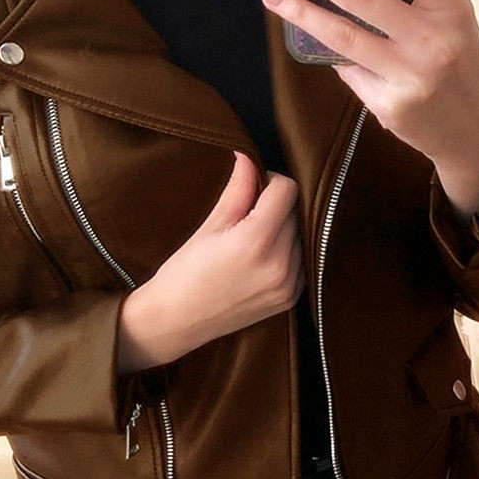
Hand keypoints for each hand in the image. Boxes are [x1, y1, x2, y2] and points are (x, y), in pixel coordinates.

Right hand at [121, 151, 305, 366]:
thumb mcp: (211, 226)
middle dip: (275, 205)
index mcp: (256, 242)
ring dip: (284, 228)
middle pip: (296, 211)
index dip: (269, 181)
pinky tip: (261, 257)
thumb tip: (249, 157)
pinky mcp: (291, 298)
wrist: (177, 321)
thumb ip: (238, 189)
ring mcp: (288, 285)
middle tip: (247, 214)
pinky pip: (302, 259)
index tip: (253, 187)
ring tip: (252, 239)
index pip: (287, 190)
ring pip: (301, 234)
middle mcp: (279, 265)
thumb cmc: (186, 272)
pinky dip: (287, 251)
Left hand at [258, 0, 478, 220]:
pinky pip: (348, 69)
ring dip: (300, 10)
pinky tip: (312, 37)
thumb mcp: (452, 18)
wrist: (474, 130)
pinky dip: (329, 52)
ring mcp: (410, 75)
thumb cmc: (457, 61)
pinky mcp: (390, 105)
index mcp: (452, 5)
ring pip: (341, 35)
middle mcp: (432, 39)